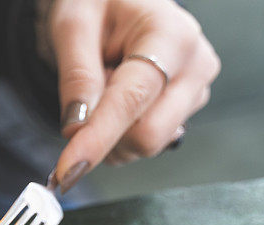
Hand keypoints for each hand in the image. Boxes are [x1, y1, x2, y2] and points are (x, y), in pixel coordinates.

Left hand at [48, 0, 219, 191]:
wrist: (116, 3)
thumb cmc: (97, 5)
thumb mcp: (73, 26)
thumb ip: (77, 76)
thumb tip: (77, 128)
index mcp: (170, 34)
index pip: (132, 101)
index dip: (97, 138)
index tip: (68, 168)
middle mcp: (195, 64)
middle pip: (148, 135)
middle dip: (104, 136)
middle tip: (81, 103)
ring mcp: (195, 91)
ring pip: (147, 145)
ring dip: (110, 134)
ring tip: (103, 89)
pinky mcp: (186, 110)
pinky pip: (146, 144)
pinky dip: (119, 135)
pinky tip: (115, 102)